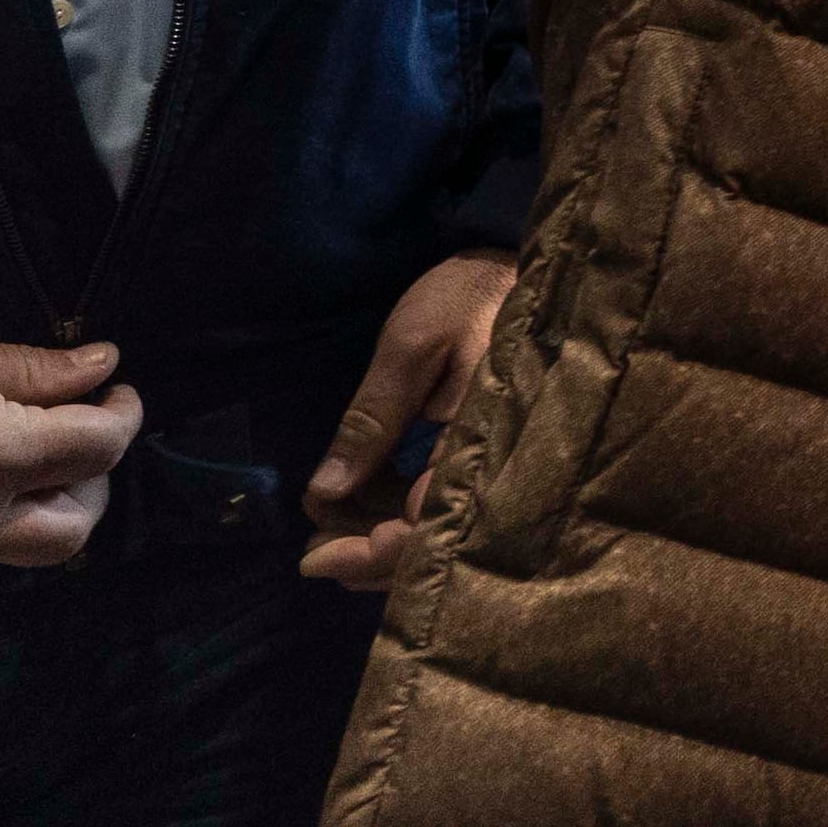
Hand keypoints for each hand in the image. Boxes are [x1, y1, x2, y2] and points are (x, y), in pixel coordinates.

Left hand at [298, 249, 518, 591]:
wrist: (515, 267)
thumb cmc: (465, 299)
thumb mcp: (410, 347)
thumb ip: (372, 420)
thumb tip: (327, 492)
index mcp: (478, 448)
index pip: (423, 532)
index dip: (366, 554)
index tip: (313, 559)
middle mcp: (493, 469)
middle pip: (430, 546)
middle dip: (366, 559)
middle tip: (312, 553)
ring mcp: (494, 464)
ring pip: (438, 532)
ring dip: (380, 541)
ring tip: (329, 533)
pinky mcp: (487, 454)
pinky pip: (445, 505)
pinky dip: (400, 516)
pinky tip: (366, 506)